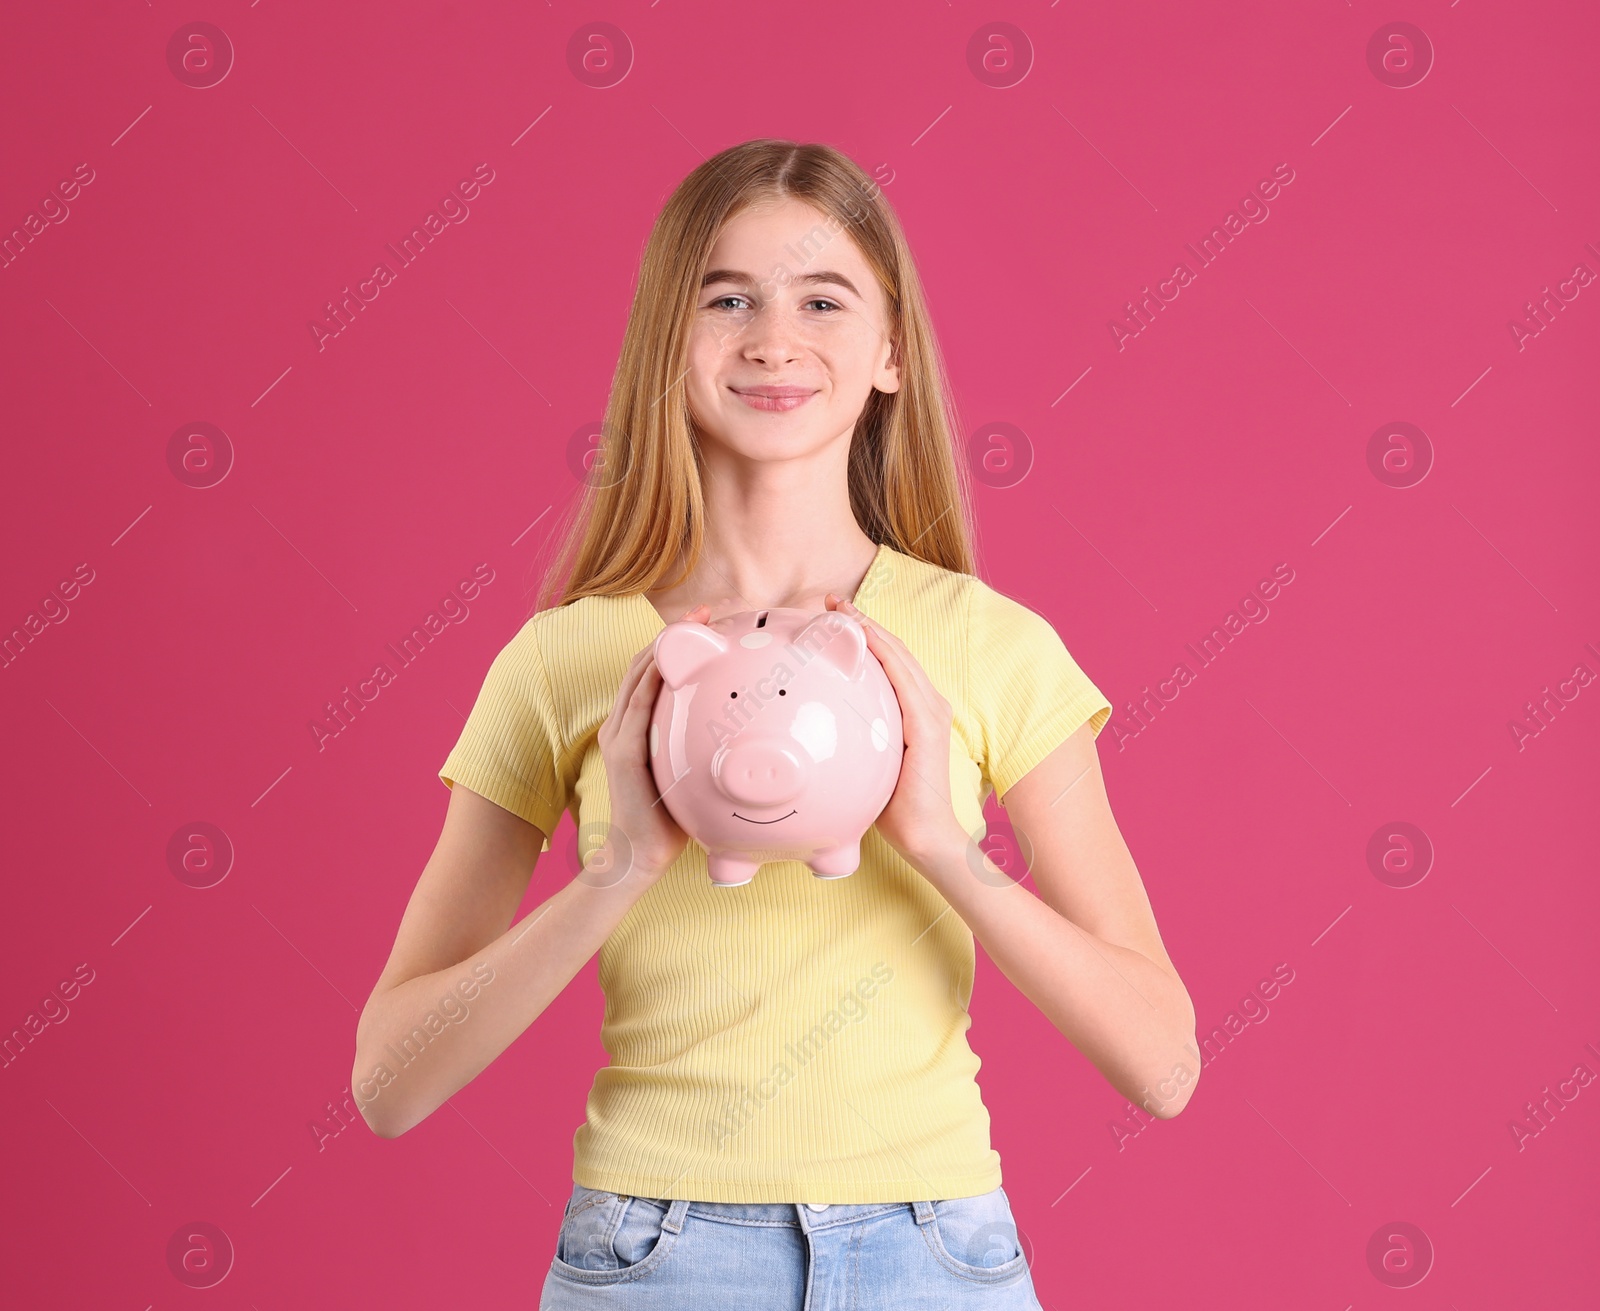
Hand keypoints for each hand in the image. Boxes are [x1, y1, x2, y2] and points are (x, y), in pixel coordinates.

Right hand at [590, 603, 710, 886]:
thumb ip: (706, 752)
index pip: (656, 673)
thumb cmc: (671, 822)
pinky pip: (639, 704)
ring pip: (639, 674)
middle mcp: (623, 723)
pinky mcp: (622, 751)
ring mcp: (619, 734)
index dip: (681, 644)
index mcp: (638, 726)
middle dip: (678, 632)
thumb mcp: (691, 775)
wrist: (639, 858)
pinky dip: (654, 677)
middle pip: (646, 663)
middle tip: (710, 610)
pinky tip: (676, 660)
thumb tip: (748, 738)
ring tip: (696, 621)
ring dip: (667, 644)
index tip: (713, 622)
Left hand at [825, 593, 963, 870]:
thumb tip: (810, 733)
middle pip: (892, 649)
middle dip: (860, 621)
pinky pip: (901, 678)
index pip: (887, 661)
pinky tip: (860, 636)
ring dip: (868, 627)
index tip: (829, 616)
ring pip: (896, 655)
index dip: (861, 634)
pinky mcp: (926, 723)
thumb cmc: (893, 807)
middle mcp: (927, 702)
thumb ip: (851, 740)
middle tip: (828, 601)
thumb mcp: (866, 762)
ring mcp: (930, 710)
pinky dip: (881, 652)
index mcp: (914, 709)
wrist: (924, 838)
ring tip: (839, 608)